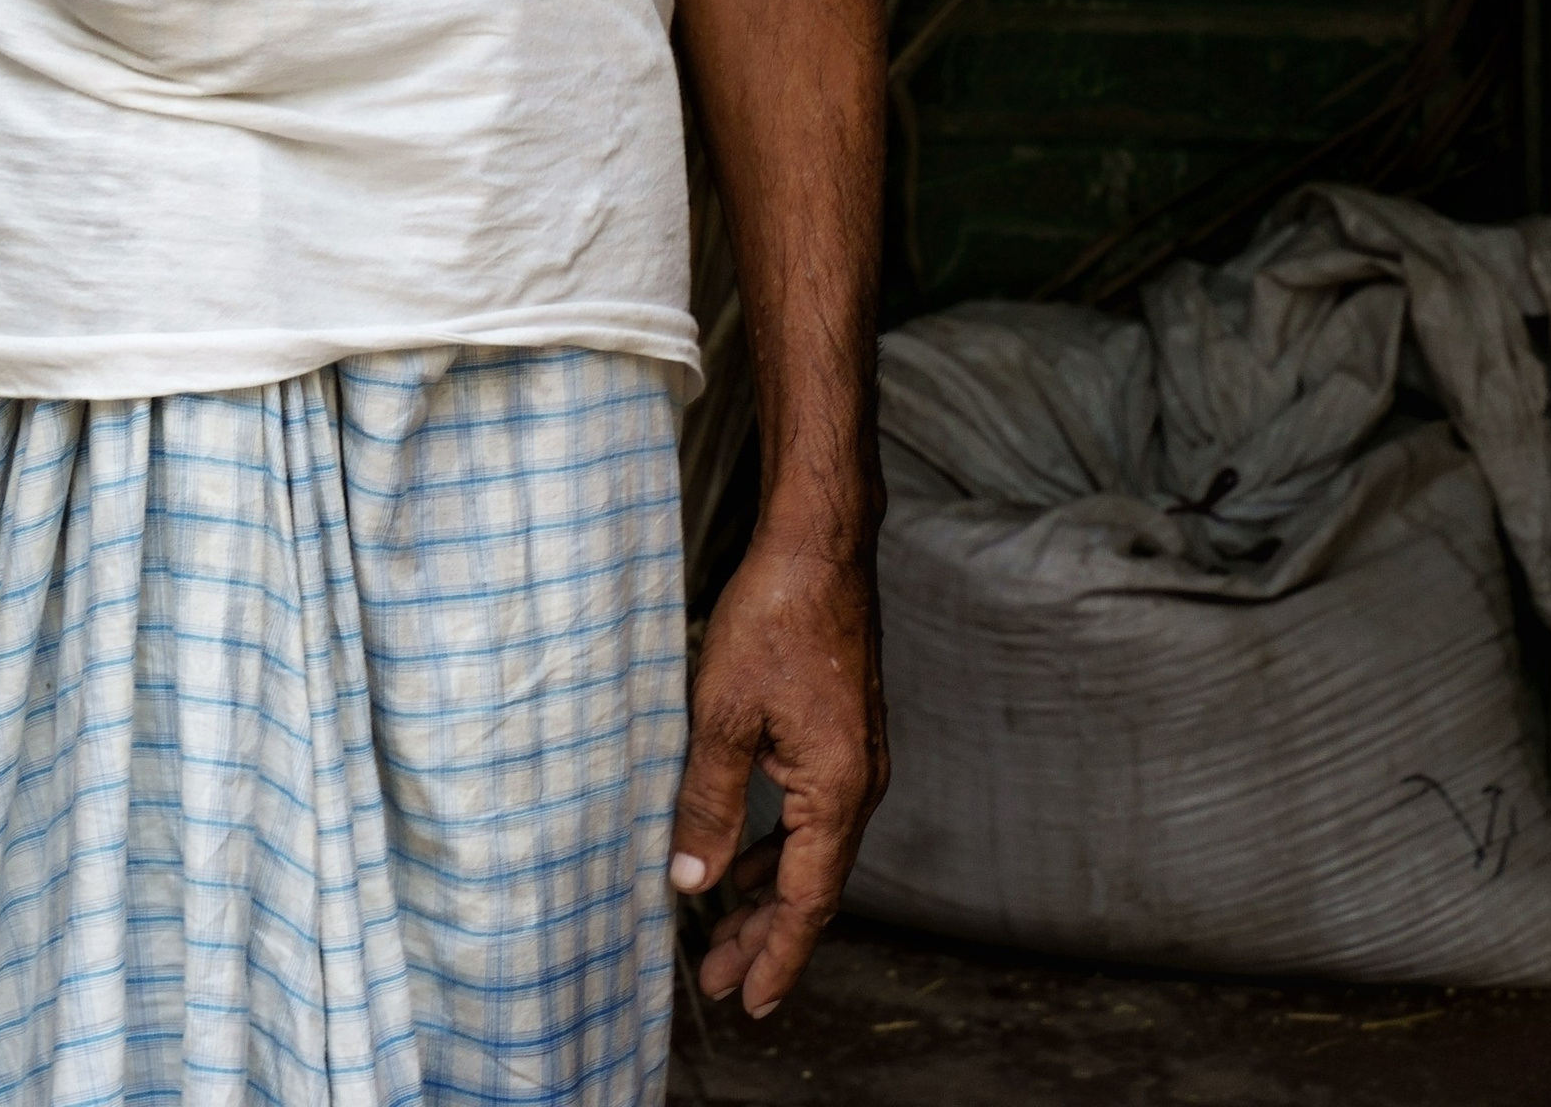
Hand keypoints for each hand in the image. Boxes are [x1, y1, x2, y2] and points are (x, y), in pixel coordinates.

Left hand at [668, 525, 885, 1018]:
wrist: (819, 546)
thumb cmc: (775, 618)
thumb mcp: (724, 717)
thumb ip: (709, 803)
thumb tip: (691, 879)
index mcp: (838, 792)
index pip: (808, 903)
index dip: (776, 957)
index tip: (749, 1003)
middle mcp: (860, 785)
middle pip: (814, 887)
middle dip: (765, 937)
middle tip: (721, 981)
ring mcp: (856, 760)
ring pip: (813, 852)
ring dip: (769, 893)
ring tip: (724, 931)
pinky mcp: (843, 735)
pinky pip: (813, 815)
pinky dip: (778, 847)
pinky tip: (744, 854)